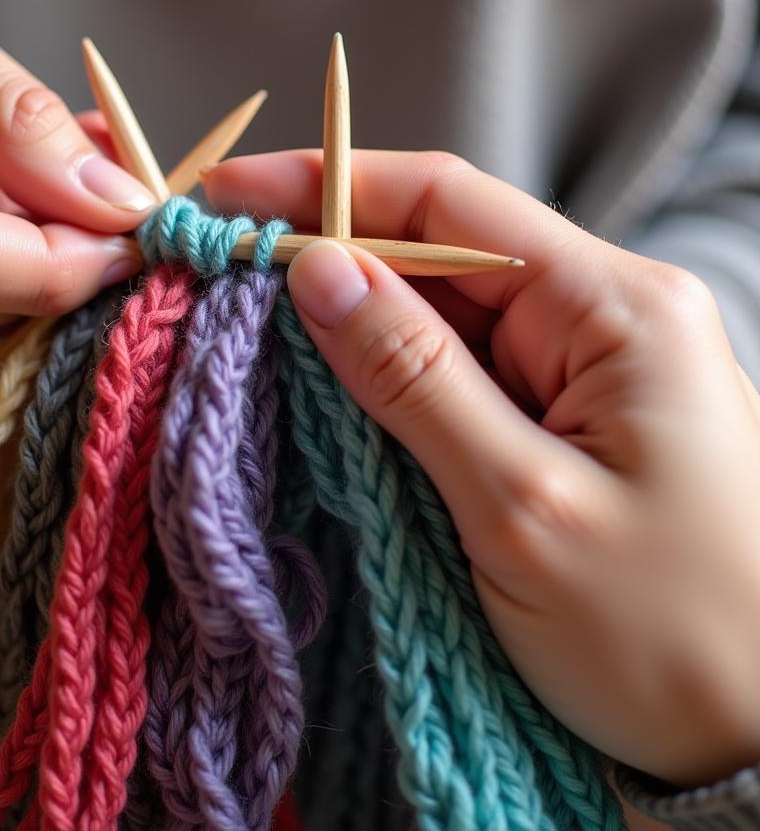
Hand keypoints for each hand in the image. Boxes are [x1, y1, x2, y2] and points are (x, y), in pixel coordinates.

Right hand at [205, 149, 759, 789]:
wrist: (757, 742)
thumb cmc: (672, 637)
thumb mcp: (520, 506)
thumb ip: (412, 377)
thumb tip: (316, 272)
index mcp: (617, 308)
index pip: (449, 205)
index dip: (330, 186)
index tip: (230, 194)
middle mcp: (606, 315)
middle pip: (440, 252)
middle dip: (330, 259)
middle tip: (223, 276)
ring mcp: (586, 367)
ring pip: (443, 315)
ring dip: (353, 325)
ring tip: (254, 335)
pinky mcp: (566, 417)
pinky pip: (461, 373)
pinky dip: (390, 381)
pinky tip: (329, 391)